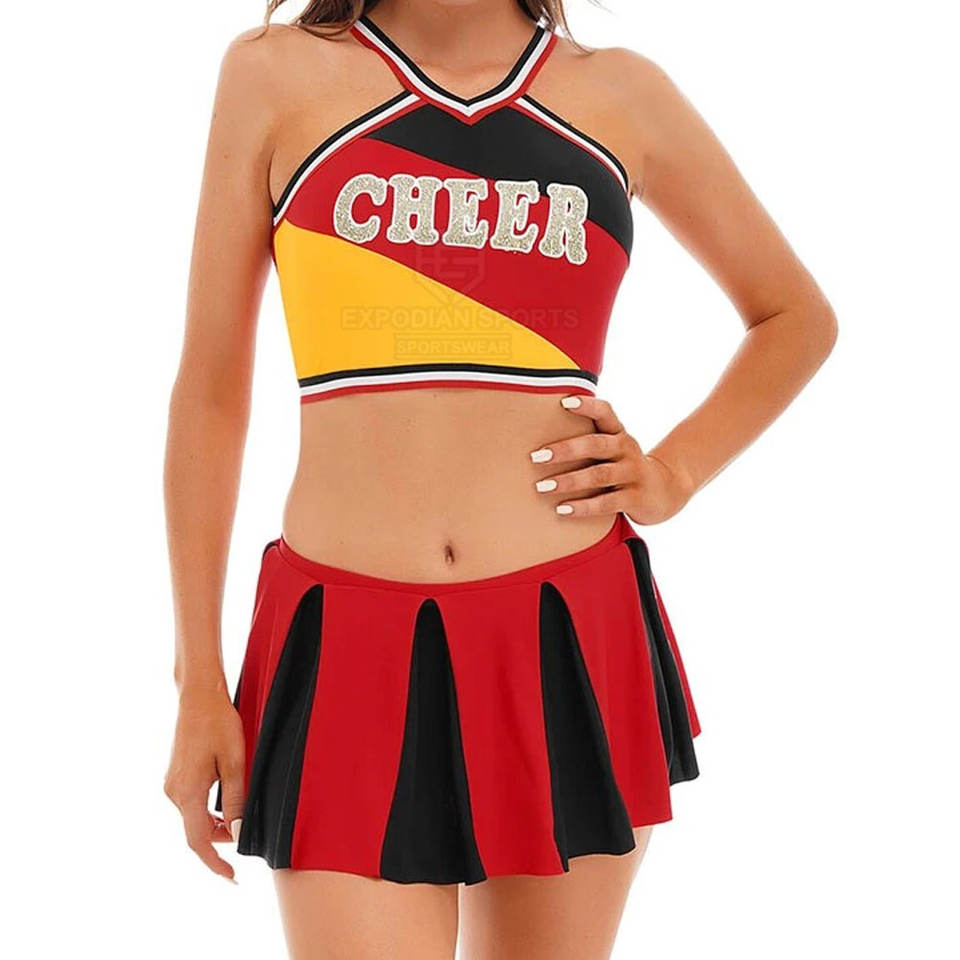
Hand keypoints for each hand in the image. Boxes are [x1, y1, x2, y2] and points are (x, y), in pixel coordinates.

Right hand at [164, 684, 244, 881]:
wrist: (198, 696)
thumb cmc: (219, 724)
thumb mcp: (235, 763)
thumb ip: (236, 800)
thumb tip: (238, 834)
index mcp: (187, 793)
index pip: (198, 841)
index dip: (214, 863)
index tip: (231, 877)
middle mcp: (173, 792)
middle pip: (197, 831)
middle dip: (222, 838)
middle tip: (247, 836)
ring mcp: (172, 784)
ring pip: (194, 817)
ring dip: (216, 823)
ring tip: (240, 814)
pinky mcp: (175, 776)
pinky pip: (191, 803)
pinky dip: (208, 810)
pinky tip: (226, 801)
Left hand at [530, 396, 694, 523]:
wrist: (665, 490)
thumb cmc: (623, 465)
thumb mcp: (612, 447)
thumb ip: (587, 440)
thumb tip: (538, 435)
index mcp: (618, 432)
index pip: (605, 412)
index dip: (587, 406)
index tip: (563, 402)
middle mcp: (627, 449)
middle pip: (596, 445)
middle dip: (565, 450)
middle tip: (536, 457)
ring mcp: (633, 473)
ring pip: (599, 475)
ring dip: (569, 481)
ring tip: (542, 487)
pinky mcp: (635, 498)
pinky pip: (607, 503)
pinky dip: (583, 507)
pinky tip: (562, 509)